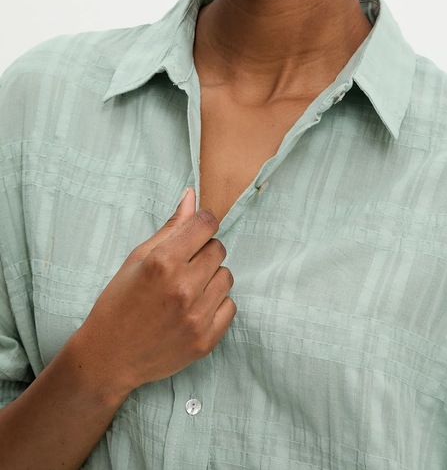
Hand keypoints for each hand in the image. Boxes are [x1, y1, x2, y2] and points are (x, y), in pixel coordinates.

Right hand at [70, 188, 235, 400]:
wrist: (109, 357)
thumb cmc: (118, 303)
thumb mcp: (137, 258)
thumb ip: (170, 227)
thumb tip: (192, 195)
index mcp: (163, 262)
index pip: (206, 224)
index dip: (202, 223)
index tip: (195, 231)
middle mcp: (183, 287)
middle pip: (218, 248)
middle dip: (203, 251)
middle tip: (183, 266)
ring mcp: (196, 316)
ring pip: (226, 276)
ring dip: (211, 278)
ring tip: (187, 288)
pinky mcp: (205, 340)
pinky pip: (230, 306)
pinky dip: (216, 304)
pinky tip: (194, 309)